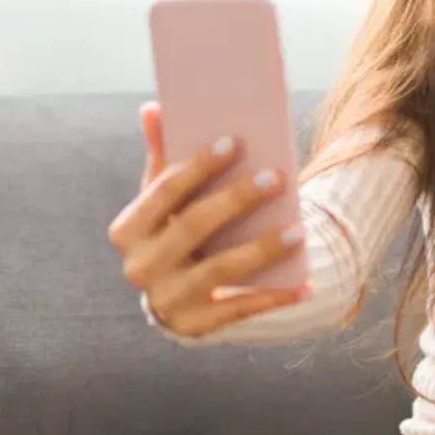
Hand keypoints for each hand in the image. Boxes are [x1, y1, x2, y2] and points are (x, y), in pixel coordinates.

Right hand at [107, 102, 309, 338]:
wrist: (171, 297)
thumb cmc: (171, 233)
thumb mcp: (161, 200)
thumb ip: (160, 157)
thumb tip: (152, 108)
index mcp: (128, 230)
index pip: (164, 191)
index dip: (199, 166)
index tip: (235, 142)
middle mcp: (140, 267)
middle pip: (194, 226)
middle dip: (237, 199)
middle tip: (276, 177)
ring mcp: (166, 300)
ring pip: (221, 270)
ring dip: (262, 249)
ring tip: (298, 231)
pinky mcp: (194, 326)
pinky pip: (240, 309)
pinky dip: (275, 297)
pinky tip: (306, 284)